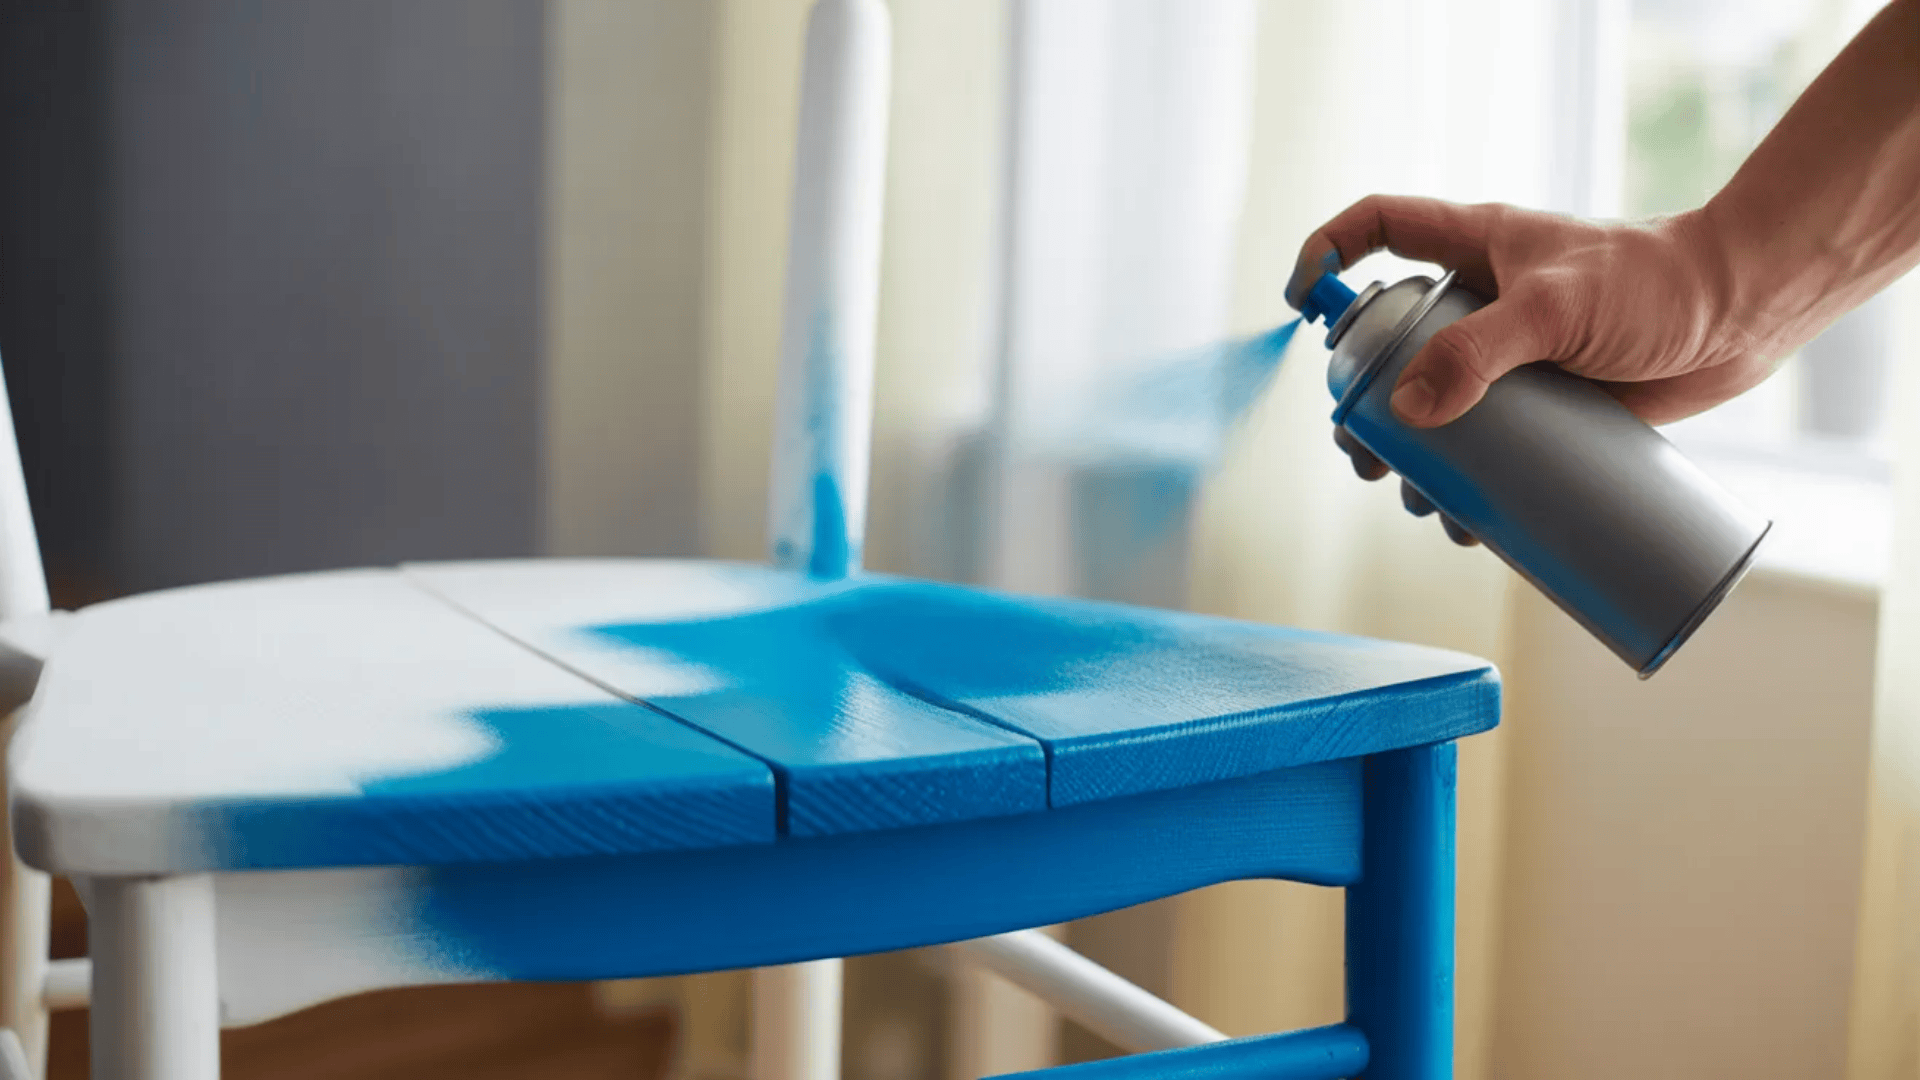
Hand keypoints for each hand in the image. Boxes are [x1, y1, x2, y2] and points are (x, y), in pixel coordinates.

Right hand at [1289, 195, 1776, 543]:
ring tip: (1415, 499)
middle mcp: (1481, 302)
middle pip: (1389, 346)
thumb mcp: (1556, 307)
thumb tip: (1409, 413)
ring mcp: (1512, 359)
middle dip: (1361, 405)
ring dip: (1411, 462)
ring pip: (1434, 410)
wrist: (1743, 315)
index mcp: (1473, 248)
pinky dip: (1470, 488)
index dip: (1327, 254)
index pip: (1377, 228)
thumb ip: (1480, 353)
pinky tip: (1466, 522)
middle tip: (1361, 452)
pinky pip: (1490, 449)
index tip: (1300, 302)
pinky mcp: (1546, 407)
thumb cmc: (1654, 284)